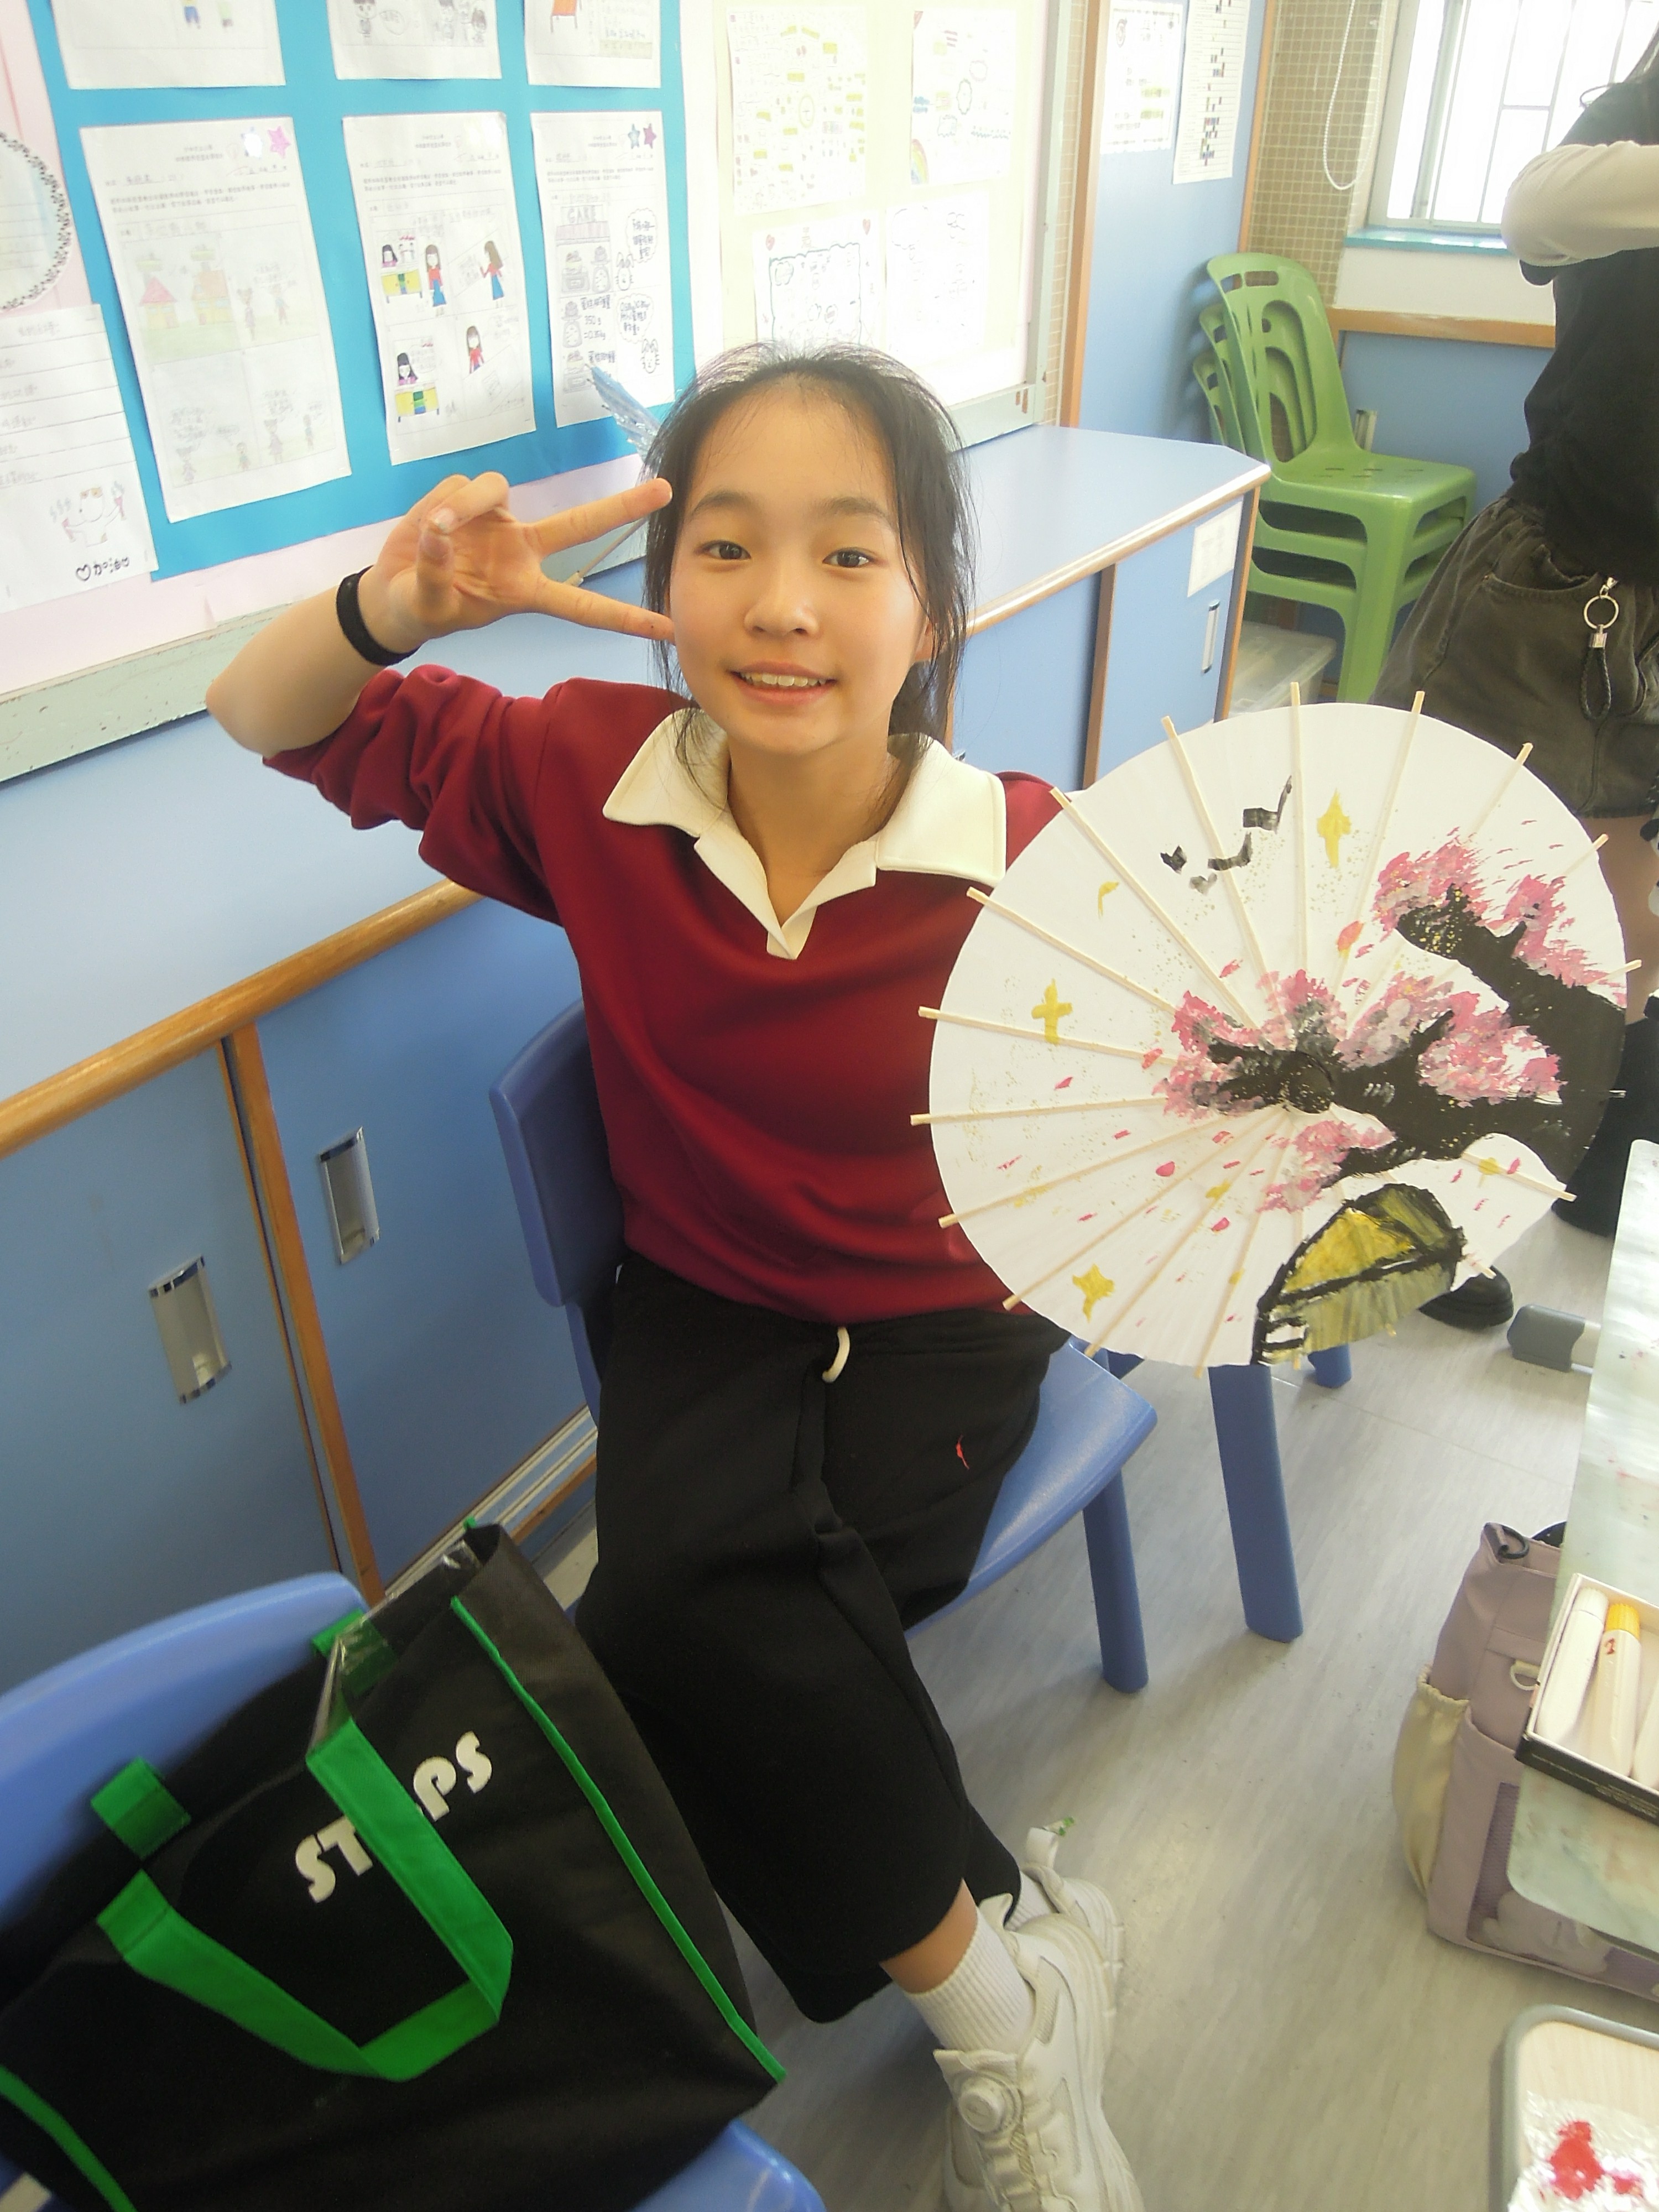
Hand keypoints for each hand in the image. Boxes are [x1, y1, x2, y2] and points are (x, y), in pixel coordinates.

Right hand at [358, 471, 675, 652]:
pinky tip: (427, 522)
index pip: (582, 606)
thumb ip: (434, 572)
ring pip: (495, 488)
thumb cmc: (421, 609)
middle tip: (668, 491)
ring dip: (463, 505)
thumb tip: (438, 532)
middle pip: (579, 525)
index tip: (670, 629)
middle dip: (622, 507)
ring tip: (433, 528)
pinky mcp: (469, 497)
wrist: (392, 592)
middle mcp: (522, 550)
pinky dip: (441, 501)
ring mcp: (499, 521)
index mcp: (525, 590)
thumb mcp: (427, 605)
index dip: (625, 618)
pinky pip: (460, 486)